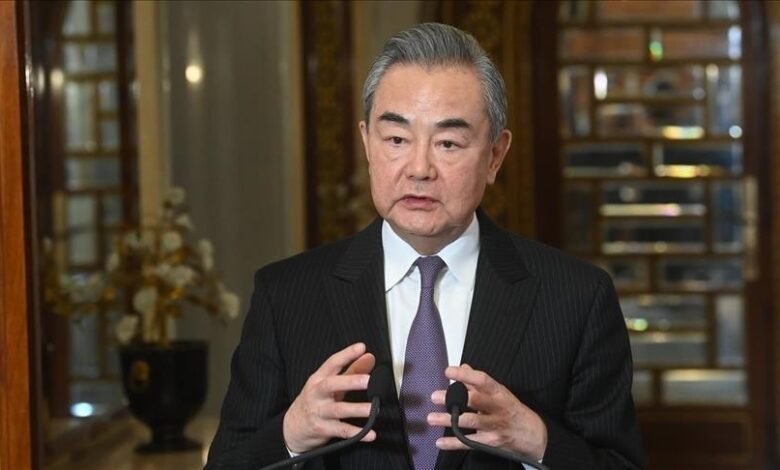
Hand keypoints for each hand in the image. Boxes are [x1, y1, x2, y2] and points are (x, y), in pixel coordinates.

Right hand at [283, 342, 376, 452]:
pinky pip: (341, 431)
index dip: (346, 354)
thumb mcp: (328, 384)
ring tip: (373, 409)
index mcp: (319, 379)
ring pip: (338, 409)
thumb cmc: (314, 401)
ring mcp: (318, 412)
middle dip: (350, 381)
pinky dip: (357, 433)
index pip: (332, 363)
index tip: (361, 348)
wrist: (292, 427)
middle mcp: (317, 394)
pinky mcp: (322, 429)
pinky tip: (370, 434)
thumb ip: (351, 370)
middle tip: (368, 380)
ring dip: (356, 409)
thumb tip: (368, 357)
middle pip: (331, 385)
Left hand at [428, 364, 546, 460]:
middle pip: (475, 401)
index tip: (449, 371)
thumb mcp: (499, 393)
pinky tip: (440, 442)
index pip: (482, 381)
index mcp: (499, 393)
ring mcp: (494, 426)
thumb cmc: (512, 410)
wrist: (532, 435)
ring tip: (432, 418)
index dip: (465, 375)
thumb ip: (479, 382)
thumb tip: (463, 367)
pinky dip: (454, 443)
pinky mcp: (490, 443)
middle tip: (435, 396)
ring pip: (470, 422)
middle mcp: (497, 408)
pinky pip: (469, 443)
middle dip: (454, 398)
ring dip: (449, 420)